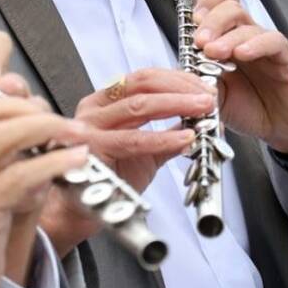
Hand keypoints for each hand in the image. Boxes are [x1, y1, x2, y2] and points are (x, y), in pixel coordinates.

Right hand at [0, 97, 89, 287]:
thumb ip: (2, 170)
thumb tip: (42, 148)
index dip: (17, 101)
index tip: (48, 113)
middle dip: (35, 108)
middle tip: (69, 123)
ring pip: (6, 136)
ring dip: (50, 128)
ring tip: (80, 136)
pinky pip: (20, 176)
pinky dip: (53, 164)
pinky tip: (75, 162)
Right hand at [39, 68, 204, 256]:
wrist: (79, 210)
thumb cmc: (109, 176)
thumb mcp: (144, 149)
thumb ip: (167, 132)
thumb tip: (199, 120)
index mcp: (105, 100)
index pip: (145, 77)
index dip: (178, 79)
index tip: (205, 87)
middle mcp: (94, 107)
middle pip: (143, 83)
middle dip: (181, 88)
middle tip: (208, 97)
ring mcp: (90, 126)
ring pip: (138, 106)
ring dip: (177, 105)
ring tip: (202, 111)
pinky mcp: (90, 149)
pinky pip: (133, 140)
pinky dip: (163, 138)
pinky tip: (185, 138)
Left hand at [193, 0, 287, 154]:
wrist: (282, 129)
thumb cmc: (249, 109)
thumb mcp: (214, 97)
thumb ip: (197, 82)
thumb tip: (174, 73)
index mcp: (225, 40)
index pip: (217, 4)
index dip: (204, 4)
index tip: (191, 22)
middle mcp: (244, 37)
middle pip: (229, 7)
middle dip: (210, 20)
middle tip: (200, 41)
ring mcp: (264, 45)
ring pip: (246, 22)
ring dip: (226, 35)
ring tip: (214, 52)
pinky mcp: (285, 57)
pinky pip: (272, 41)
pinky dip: (255, 44)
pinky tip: (243, 54)